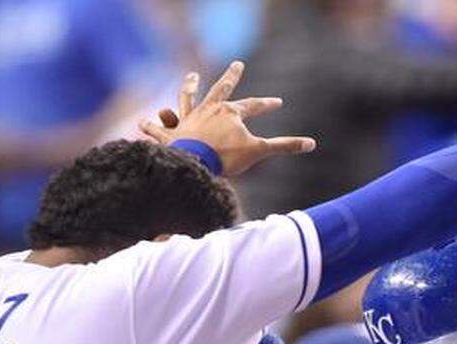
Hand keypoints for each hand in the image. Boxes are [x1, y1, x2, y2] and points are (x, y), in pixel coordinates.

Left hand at [138, 61, 316, 176]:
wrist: (195, 165)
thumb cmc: (226, 158)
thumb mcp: (258, 151)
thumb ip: (284, 146)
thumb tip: (312, 144)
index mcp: (230, 113)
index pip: (253, 106)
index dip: (266, 104)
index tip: (278, 102)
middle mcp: (208, 110)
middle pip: (221, 89)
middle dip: (231, 77)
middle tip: (238, 65)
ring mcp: (188, 120)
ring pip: (187, 99)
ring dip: (189, 87)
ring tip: (190, 76)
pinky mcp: (171, 134)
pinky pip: (160, 129)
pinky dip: (151, 126)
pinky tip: (144, 120)